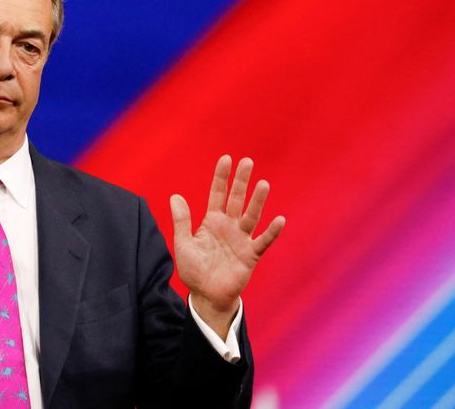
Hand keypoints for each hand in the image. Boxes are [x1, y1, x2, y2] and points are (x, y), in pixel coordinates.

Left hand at [170, 155, 284, 335]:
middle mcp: (229, 226)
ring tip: (263, 184)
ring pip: (251, 216)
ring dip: (257, 201)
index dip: (221, 177)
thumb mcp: (183, 244)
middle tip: (247, 161)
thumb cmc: (195, 270)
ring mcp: (241, 239)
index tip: (226, 159)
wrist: (206, 295)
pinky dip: (271, 232)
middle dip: (241, 181)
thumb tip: (175, 196)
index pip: (217, 194)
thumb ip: (182, 221)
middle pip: (236, 199)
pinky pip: (262, 241)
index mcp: (212, 221)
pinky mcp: (250, 255)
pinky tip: (279, 220)